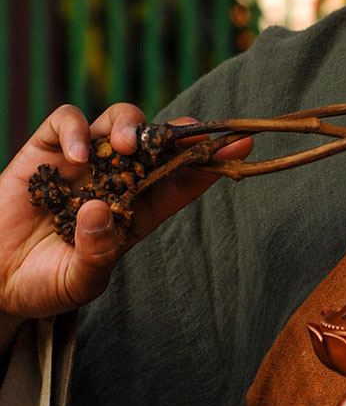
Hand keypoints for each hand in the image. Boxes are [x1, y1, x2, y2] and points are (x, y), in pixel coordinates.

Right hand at [0, 103, 250, 327]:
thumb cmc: (44, 284)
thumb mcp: (78, 282)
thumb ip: (96, 254)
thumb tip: (101, 211)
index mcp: (137, 209)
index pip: (182, 179)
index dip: (210, 162)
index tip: (241, 147)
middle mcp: (116, 178)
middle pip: (157, 142)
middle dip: (179, 134)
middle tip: (190, 135)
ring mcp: (83, 160)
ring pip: (119, 121)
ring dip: (131, 125)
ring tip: (128, 146)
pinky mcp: (46, 150)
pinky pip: (66, 121)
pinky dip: (75, 129)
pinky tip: (77, 153)